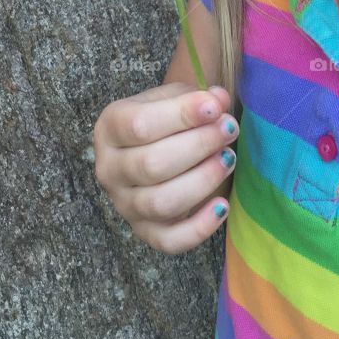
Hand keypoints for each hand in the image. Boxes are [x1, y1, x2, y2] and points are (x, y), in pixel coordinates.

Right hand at [92, 82, 238, 253]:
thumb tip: (219, 101)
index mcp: (110, 128)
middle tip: (229, 130)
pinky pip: (169, 241)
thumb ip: (198, 97)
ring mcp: (124, 205)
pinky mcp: (145, 232)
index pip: (139, 125)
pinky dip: (199, 227)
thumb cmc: (170, 118)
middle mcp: (109, 169)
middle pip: (151, 165)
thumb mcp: (178, 97)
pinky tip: (222, 205)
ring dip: (203, 180)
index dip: (181, 116)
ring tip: (229, 158)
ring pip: (161, 203)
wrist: (162, 143)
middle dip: (199, 146)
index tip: (216, 108)